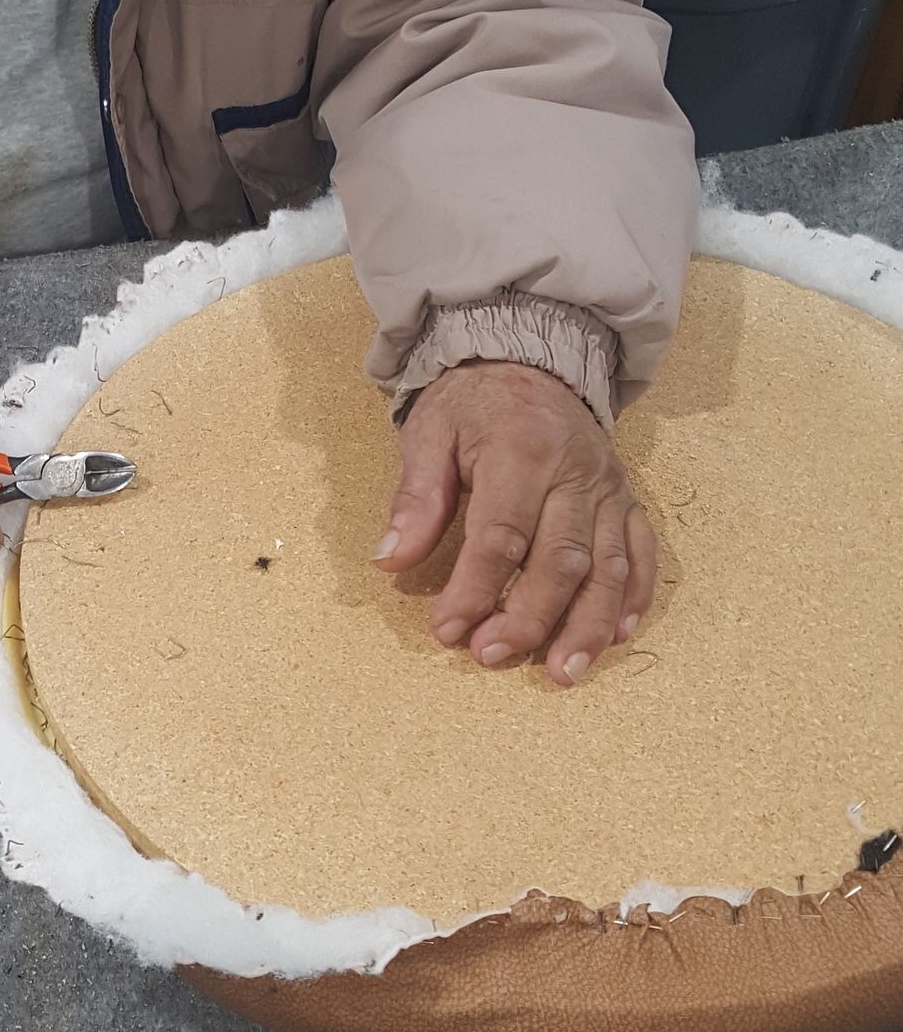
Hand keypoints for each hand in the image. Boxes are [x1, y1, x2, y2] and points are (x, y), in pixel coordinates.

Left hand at [376, 360, 655, 684]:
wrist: (532, 358)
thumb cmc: (474, 402)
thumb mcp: (429, 431)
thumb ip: (415, 497)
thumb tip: (391, 558)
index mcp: (520, 450)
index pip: (501, 535)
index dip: (474, 589)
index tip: (447, 629)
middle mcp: (574, 472)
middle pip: (561, 559)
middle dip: (528, 616)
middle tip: (490, 655)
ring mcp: (608, 488)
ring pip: (608, 566)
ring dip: (587, 625)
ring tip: (561, 673)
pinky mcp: (627, 500)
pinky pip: (641, 552)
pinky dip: (632, 596)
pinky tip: (616, 636)